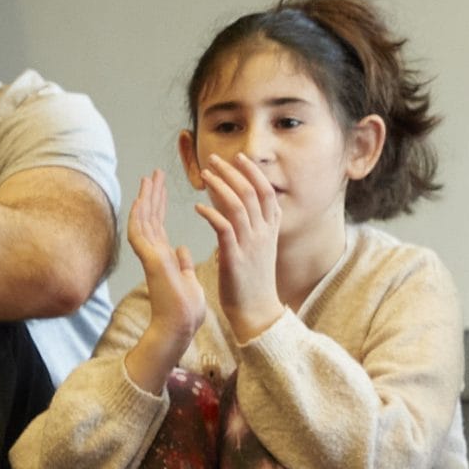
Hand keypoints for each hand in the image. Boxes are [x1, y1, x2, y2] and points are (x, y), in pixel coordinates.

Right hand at [122, 170, 205, 390]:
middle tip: (154, 174)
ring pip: (144, 221)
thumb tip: (182, 249)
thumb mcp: (188, 279)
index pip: (159, 224)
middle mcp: (155, 253)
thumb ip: (182, 263)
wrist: (181, 326)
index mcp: (164, 256)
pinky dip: (141, 216)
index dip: (159, 204)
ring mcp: (150, 256)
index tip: (161, 185)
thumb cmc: (185, 309)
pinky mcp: (151, 260)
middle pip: (150, 218)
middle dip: (152, 195)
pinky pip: (141, 233)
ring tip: (149, 178)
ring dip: (146, 199)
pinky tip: (143, 200)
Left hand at [193, 152, 284, 340]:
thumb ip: (252, 225)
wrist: (257, 311)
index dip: (252, 172)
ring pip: (238, 205)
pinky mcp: (236, 257)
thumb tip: (237, 206)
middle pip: (252, 192)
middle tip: (214, 159)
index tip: (238, 158)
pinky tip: (198, 207)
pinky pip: (224, 228)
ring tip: (204, 175)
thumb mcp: (259, 248)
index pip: (266, 191)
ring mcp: (251, 244)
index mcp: (270, 229)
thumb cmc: (253, 280)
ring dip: (220, 187)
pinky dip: (211, 214)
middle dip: (232, 172)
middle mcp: (264, 233)